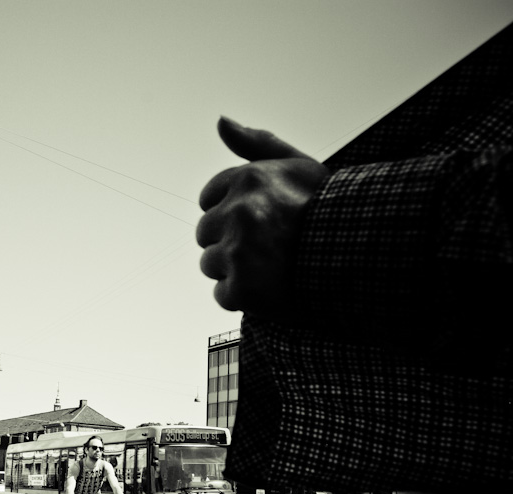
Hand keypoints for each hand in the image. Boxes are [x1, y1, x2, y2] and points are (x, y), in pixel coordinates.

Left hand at [197, 117, 328, 318]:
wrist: (364, 256)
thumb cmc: (330, 211)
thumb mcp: (298, 167)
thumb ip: (257, 144)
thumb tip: (221, 120)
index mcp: (249, 179)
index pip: (208, 199)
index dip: (231, 212)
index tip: (259, 220)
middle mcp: (240, 212)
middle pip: (205, 232)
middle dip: (230, 240)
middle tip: (268, 246)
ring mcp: (239, 252)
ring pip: (210, 264)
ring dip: (234, 269)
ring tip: (272, 267)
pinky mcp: (243, 289)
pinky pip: (222, 295)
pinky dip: (243, 297)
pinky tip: (271, 289)